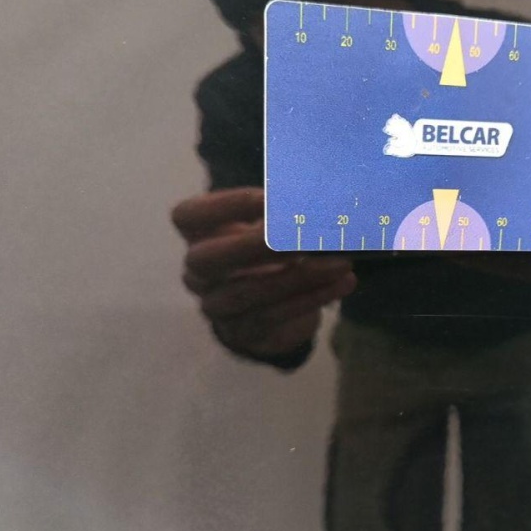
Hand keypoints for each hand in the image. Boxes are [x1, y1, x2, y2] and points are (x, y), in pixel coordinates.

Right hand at [171, 188, 355, 357]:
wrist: (271, 307)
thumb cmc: (270, 253)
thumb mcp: (270, 228)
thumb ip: (285, 213)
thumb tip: (324, 200)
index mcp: (197, 235)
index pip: (187, 216)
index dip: (225, 205)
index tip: (270, 198)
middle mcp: (197, 273)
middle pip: (206, 260)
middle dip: (253, 245)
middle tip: (299, 234)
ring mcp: (216, 306)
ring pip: (249, 292)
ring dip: (299, 276)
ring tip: (341, 261)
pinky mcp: (243, 332)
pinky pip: (275, 316)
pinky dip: (313, 297)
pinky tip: (343, 282)